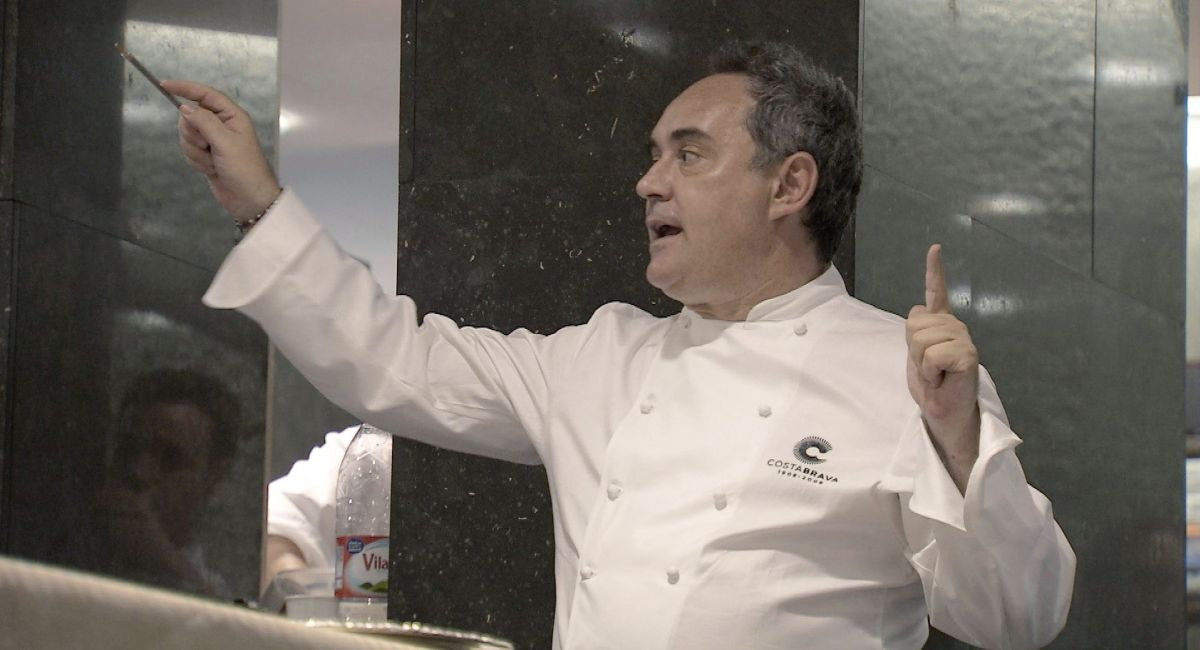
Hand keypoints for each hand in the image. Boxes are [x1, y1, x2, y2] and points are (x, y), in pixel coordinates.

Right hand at [160, 80, 281, 222]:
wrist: (248, 200)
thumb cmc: (244, 168)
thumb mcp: (225, 142)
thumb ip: (204, 122)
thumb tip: (184, 107)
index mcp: (232, 116)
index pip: (205, 95)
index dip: (186, 88)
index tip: (165, 85)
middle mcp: (222, 125)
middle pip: (191, 116)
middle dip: (194, 134)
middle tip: (208, 147)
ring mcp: (213, 140)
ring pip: (187, 135)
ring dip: (196, 151)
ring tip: (213, 161)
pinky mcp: (206, 155)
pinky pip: (189, 150)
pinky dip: (196, 160)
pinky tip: (211, 169)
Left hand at [906, 244, 979, 492]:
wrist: (944, 412)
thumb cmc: (932, 386)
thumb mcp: (915, 356)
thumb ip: (916, 333)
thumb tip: (917, 309)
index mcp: (941, 325)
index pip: (937, 292)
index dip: (935, 270)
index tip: (935, 248)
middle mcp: (954, 326)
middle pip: (914, 325)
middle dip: (912, 351)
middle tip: (928, 368)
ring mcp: (963, 339)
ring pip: (921, 339)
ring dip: (921, 363)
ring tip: (936, 374)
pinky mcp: (967, 354)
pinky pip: (933, 354)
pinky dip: (931, 370)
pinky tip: (943, 377)